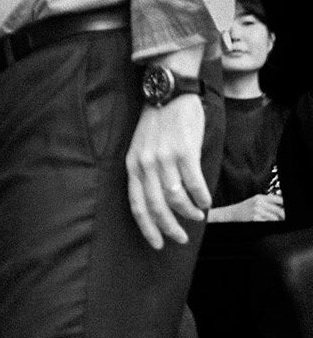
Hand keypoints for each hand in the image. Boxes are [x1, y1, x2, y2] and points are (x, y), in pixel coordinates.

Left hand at [125, 94, 210, 249]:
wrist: (168, 94)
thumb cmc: (156, 123)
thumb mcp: (140, 148)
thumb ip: (146, 172)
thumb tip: (160, 201)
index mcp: (132, 165)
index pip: (136, 204)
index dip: (147, 227)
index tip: (157, 243)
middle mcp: (145, 164)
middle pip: (156, 206)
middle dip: (169, 227)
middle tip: (181, 238)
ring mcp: (164, 158)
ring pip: (176, 198)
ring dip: (189, 212)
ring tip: (197, 215)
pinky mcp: (184, 151)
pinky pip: (194, 184)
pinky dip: (201, 198)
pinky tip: (205, 202)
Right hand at [209, 192, 284, 223]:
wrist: (230, 214)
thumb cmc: (244, 210)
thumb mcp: (254, 202)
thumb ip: (267, 203)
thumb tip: (283, 208)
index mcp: (260, 197)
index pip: (279, 200)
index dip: (286, 206)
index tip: (289, 211)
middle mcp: (259, 203)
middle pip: (280, 211)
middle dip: (284, 217)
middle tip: (284, 221)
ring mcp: (256, 210)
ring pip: (275, 218)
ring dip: (277, 222)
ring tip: (274, 224)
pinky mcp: (254, 218)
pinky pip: (268, 223)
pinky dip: (269, 225)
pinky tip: (266, 224)